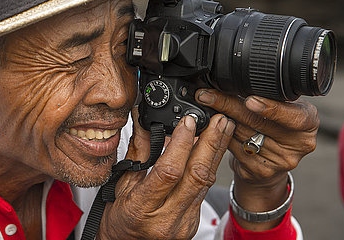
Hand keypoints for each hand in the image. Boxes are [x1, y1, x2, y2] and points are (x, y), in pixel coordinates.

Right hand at [98, 108, 234, 239]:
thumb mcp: (120, 187)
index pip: (169, 172)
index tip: (187, 122)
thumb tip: (144, 123)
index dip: (181, 144)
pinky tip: (214, 150)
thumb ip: (137, 155)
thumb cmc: (120, 223)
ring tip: (223, 128)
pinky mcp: (193, 223)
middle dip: (211, 143)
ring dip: (216, 152)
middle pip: (196, 176)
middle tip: (218, 120)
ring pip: (206, 182)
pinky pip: (205, 190)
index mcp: (142, 208)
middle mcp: (167, 218)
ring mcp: (184, 223)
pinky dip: (210, 166)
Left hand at [195, 89, 318, 228]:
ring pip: (242, 134)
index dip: (271, 108)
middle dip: (228, 105)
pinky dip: (220, 136)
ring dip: (220, 119)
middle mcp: (299, 144)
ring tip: (207, 105)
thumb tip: (233, 80)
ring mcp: (281, 161)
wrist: (273, 158)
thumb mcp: (282, 105)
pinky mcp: (261, 171)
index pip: (293, 116)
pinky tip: (213, 127)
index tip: (250, 100)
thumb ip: (269, 95)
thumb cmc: (276, 123)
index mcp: (308, 122)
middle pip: (258, 123)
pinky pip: (234, 149)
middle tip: (207, 95)